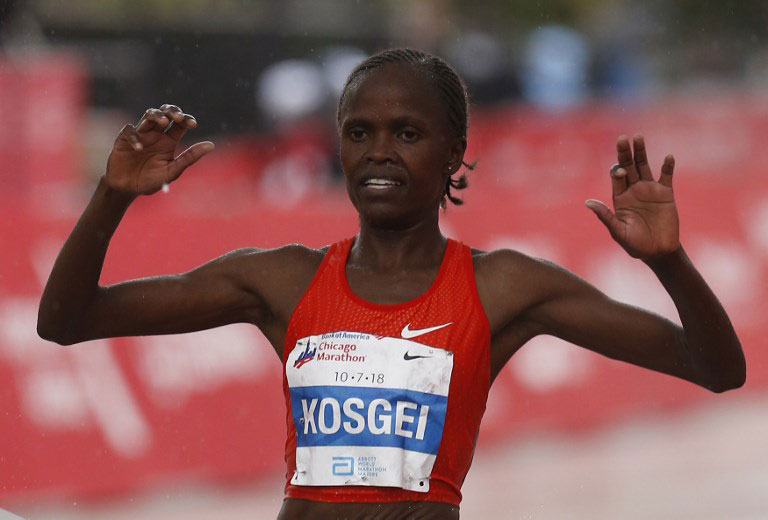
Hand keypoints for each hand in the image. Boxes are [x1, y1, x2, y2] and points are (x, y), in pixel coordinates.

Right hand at [105, 104, 214, 194]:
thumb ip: (190, 157)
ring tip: (164, 122)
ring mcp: (140, 135)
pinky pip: (129, 131)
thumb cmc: (150, 181)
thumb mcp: (172, 171)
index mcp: (169, 141)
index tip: (193, 124)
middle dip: (172, 111)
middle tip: (177, 117)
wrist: (127, 189)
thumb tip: (211, 145)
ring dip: (156, 115)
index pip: (180, 124)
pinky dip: (134, 138)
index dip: (186, 119)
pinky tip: (139, 149)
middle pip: (165, 113)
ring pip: (148, 115)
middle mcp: (155, 135)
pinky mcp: (124, 139)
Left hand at [585, 135, 678, 259]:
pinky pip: (666, 176)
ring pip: (644, 166)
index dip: (617, 171)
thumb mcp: (618, 231)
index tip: (621, 171)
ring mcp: (649, 190)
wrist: (658, 252)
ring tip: (638, 137)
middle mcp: (633, 190)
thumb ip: (605, 216)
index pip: (616, 177)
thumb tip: (587, 202)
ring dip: (641, 152)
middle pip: (628, 166)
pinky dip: (667, 166)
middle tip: (622, 138)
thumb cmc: (635, 245)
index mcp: (619, 198)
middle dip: (625, 153)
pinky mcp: (665, 193)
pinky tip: (668, 157)